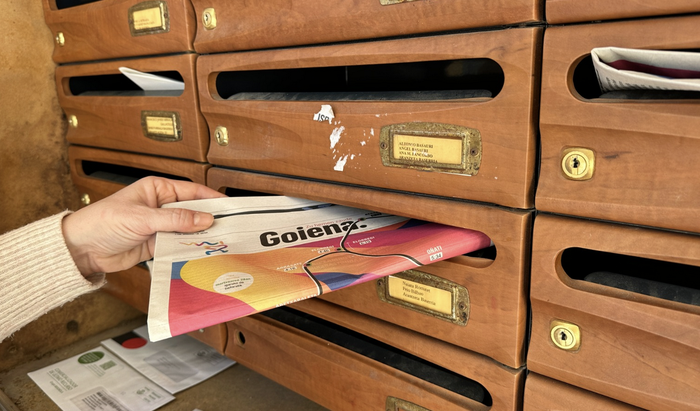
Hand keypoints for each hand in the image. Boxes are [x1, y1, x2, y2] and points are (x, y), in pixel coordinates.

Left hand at [62, 177, 225, 275]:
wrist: (82, 249)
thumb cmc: (103, 222)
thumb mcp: (142, 218)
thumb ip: (176, 219)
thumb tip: (205, 219)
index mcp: (158, 190)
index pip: (192, 191)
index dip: (212, 199)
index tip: (230, 208)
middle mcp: (161, 206)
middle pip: (194, 212)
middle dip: (210, 220)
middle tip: (230, 229)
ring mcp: (160, 226)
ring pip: (188, 230)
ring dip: (201, 237)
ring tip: (220, 244)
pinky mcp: (157, 245)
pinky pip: (179, 246)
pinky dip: (189, 250)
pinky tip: (201, 254)